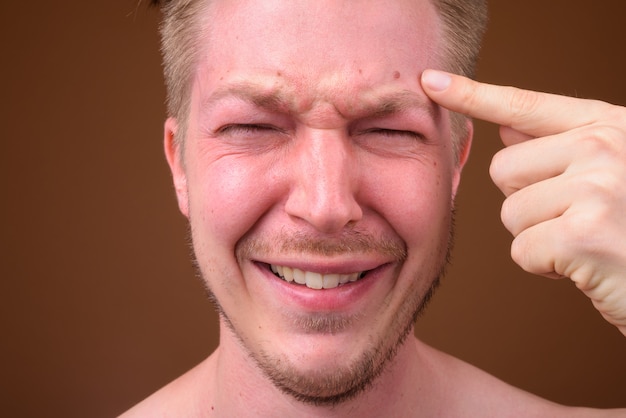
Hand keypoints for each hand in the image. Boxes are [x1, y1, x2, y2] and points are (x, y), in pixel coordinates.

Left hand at [422, 69, 625, 335]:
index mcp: (611, 127)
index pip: (526, 105)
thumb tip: (506, 130)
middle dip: (526, 203)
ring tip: (586, 242)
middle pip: (504, 169)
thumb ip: (560, 149)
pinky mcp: (584, 231)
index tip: (430, 81)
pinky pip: (522, 250)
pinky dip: (546, 267)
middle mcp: (606, 145)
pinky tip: (586, 266)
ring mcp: (598, 184)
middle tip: (575, 219)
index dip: (474, 94)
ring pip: (509, 213)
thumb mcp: (611, 176)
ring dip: (538, 237)